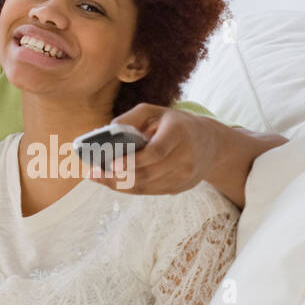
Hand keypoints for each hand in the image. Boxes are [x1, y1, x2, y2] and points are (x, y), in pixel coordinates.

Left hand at [81, 105, 220, 195]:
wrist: (210, 143)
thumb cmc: (174, 124)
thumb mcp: (155, 112)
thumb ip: (129, 120)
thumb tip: (105, 134)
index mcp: (179, 132)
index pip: (156, 152)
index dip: (132, 161)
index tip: (110, 163)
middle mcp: (186, 157)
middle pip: (148, 174)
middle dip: (118, 176)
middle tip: (94, 173)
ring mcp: (185, 176)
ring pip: (147, 187)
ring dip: (120, 184)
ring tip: (99, 177)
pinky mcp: (181, 187)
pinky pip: (151, 192)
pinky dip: (130, 187)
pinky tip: (114, 181)